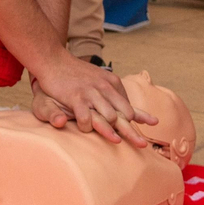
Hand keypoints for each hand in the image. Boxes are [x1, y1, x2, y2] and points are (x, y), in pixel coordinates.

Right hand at [31, 57, 155, 145]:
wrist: (53, 59)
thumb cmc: (75, 73)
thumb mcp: (99, 79)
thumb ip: (114, 94)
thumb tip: (131, 110)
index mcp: (112, 84)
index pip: (129, 106)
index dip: (139, 120)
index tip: (149, 129)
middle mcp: (105, 88)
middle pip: (123, 115)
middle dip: (132, 131)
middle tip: (142, 145)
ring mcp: (91, 93)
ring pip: (108, 117)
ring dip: (112, 131)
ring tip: (118, 141)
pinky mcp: (75, 97)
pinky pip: (85, 117)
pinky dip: (87, 127)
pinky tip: (87, 130)